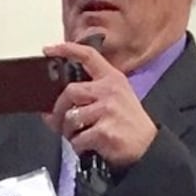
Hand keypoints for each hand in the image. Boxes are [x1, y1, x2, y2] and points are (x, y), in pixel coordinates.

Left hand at [45, 42, 157, 169]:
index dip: (67, 50)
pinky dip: (78, 146)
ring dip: (69, 132)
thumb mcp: (113, 99)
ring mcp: (107, 110)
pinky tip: (88, 146)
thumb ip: (87, 97)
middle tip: (60, 123)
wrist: (146, 144)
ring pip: (70, 118)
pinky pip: (77, 139)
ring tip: (79, 135)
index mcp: (111, 78)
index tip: (49, 49)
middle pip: (70, 91)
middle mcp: (109, 90)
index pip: (88, 56)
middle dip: (59, 110)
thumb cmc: (125, 122)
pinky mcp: (104, 131)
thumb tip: (51, 108)